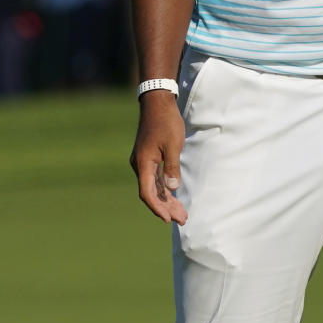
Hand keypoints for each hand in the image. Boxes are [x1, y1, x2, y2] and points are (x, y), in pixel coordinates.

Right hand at [130, 93, 187, 223]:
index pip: (147, 193)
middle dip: (166, 208)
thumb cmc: (166, 122)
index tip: (168, 219)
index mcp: (143, 163)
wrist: (157, 102)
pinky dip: (165, 189)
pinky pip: (155, 179)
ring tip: (182, 214)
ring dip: (167, 200)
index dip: (157, 208)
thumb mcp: (173, 145)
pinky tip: (174, 197)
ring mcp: (144, 162)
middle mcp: (140, 165)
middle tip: (182, 220)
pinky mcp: (149, 158)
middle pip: (151, 193)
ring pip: (154, 187)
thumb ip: (172, 167)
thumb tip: (172, 188)